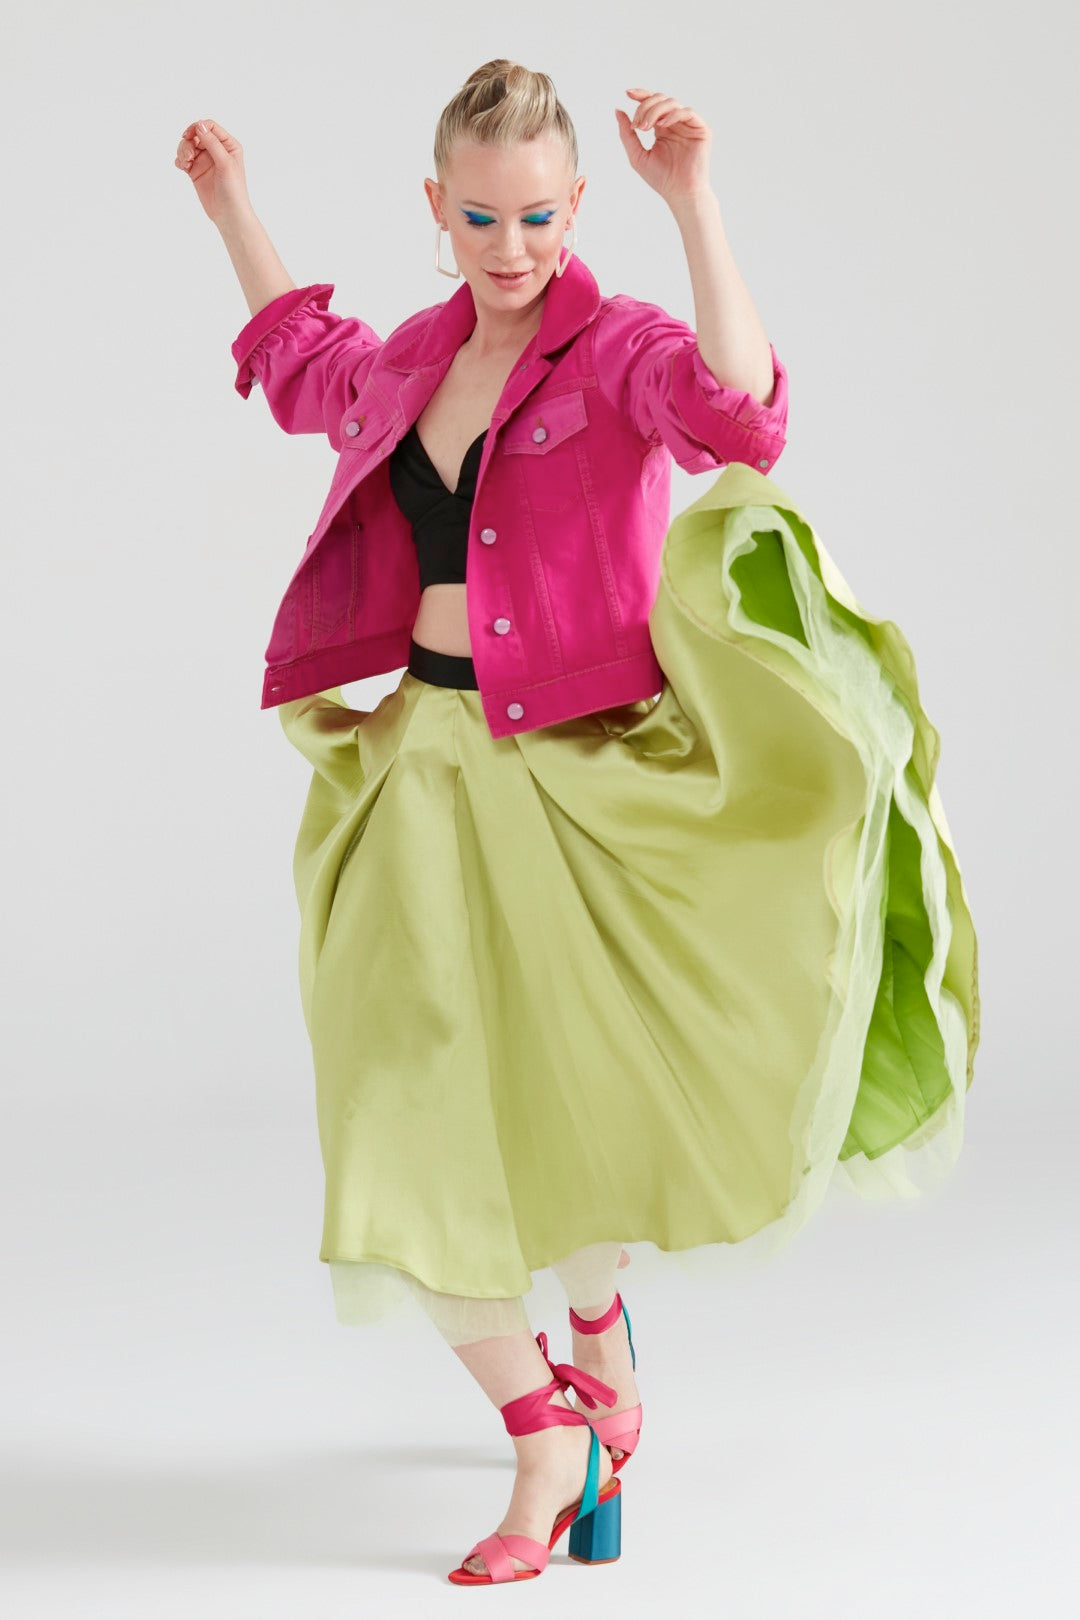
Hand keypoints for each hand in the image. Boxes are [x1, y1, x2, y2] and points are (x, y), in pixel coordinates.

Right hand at [174, 118, 251, 227]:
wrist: (228, 214)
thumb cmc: (233, 189)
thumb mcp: (225, 163)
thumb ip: (212, 143)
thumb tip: (200, 125)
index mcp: (228, 145)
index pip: (209, 126)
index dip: (197, 128)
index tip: (188, 136)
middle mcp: (216, 150)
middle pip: (195, 134)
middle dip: (188, 142)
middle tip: (188, 157)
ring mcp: (205, 160)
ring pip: (187, 146)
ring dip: (182, 151)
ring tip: (186, 163)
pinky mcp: (196, 171)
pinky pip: (183, 159)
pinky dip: (180, 160)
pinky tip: (183, 168)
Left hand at [614, 88, 712, 204]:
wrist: (680, 193)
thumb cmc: (661, 178)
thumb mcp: (637, 155)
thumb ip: (627, 134)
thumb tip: (618, 110)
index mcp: (661, 127)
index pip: (652, 103)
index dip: (641, 95)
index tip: (627, 93)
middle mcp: (675, 123)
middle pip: (660, 100)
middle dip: (645, 107)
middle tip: (637, 126)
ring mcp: (688, 125)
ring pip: (672, 103)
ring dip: (655, 111)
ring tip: (645, 127)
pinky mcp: (701, 129)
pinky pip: (687, 112)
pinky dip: (673, 115)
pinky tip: (662, 126)